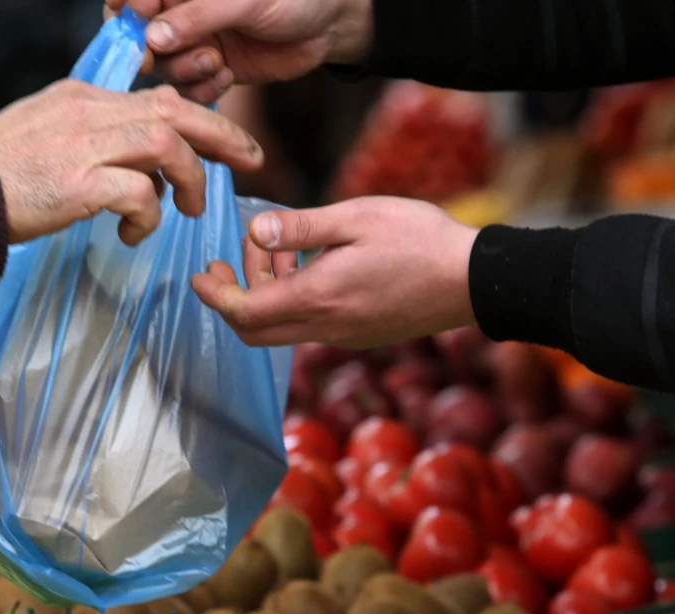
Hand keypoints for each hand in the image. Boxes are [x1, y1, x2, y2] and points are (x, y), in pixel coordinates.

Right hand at [0, 80, 263, 245]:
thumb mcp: (45, 137)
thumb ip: (90, 139)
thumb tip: (136, 168)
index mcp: (82, 98)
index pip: (157, 98)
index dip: (201, 118)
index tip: (226, 141)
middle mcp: (88, 113)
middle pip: (175, 110)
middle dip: (222, 134)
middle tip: (251, 160)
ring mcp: (83, 146)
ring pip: (166, 145)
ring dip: (189, 180)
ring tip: (188, 211)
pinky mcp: (78, 184)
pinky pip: (139, 193)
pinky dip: (148, 216)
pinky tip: (133, 234)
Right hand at [108, 0, 372, 102]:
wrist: (328, 25)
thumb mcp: (244, 0)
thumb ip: (198, 16)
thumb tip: (153, 35)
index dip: (130, 9)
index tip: (142, 19)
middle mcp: (180, 13)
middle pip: (139, 36)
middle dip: (154, 50)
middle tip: (166, 56)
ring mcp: (194, 43)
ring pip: (162, 67)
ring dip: (184, 70)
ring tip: (215, 62)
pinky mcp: (210, 71)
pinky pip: (187, 88)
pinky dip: (201, 88)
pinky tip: (224, 77)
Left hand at [193, 197, 477, 347]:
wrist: (474, 280)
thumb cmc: (420, 240)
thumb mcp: (356, 217)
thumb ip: (300, 228)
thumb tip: (255, 232)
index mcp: (318, 298)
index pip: (244, 312)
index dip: (214, 295)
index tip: (200, 274)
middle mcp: (326, 327)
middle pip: (255, 332)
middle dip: (232, 297)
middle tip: (229, 261)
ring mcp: (345, 336)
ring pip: (283, 328)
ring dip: (267, 294)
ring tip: (280, 249)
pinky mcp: (361, 335)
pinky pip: (310, 326)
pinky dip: (294, 300)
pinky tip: (311, 266)